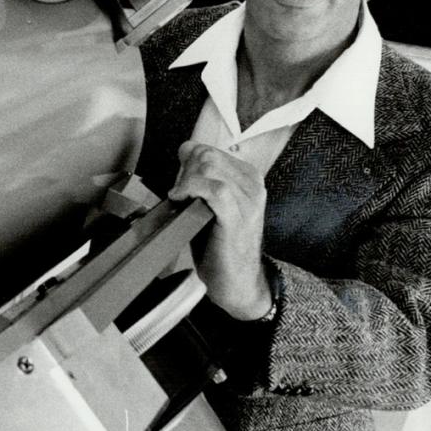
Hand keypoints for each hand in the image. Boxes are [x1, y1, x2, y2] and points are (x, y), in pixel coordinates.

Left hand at [168, 141, 272, 319]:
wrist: (236, 281)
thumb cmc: (219, 244)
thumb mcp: (211, 204)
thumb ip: (201, 180)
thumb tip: (182, 156)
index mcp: (248, 177)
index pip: (209, 149)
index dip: (186, 162)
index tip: (179, 182)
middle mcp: (252, 184)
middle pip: (206, 155)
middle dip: (184, 171)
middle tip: (179, 195)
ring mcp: (248, 200)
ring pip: (209, 167)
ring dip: (185, 182)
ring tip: (181, 200)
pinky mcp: (238, 216)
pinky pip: (214, 189)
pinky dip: (191, 190)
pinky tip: (181, 201)